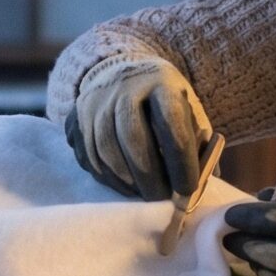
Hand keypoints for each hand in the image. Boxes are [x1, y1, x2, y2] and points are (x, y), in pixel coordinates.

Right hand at [66, 54, 213, 200]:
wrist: (123, 75)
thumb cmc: (164, 101)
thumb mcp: (187, 109)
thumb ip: (197, 143)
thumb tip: (199, 186)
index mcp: (160, 81)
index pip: (170, 123)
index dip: (180, 160)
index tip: (188, 189)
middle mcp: (123, 86)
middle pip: (132, 137)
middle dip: (149, 177)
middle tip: (162, 201)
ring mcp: (94, 101)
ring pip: (105, 149)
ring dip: (126, 181)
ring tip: (143, 196)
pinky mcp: (75, 117)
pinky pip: (87, 155)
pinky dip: (107, 178)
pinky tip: (124, 187)